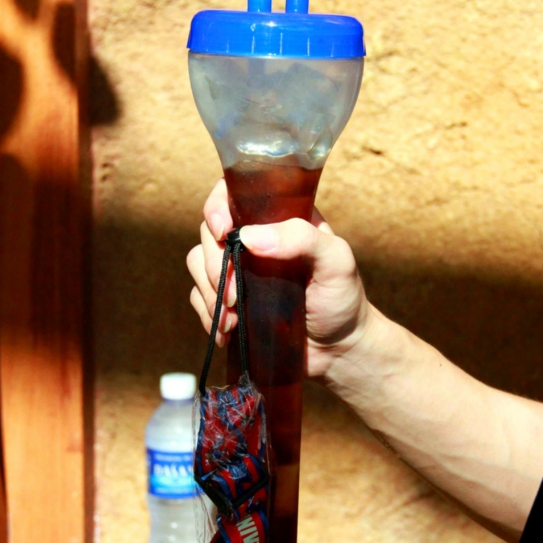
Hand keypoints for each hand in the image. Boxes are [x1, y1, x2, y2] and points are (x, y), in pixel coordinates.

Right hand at [187, 178, 370, 378]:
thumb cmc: (343, 298)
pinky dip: (207, 314)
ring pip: (199, 263)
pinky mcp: (231, 301)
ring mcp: (240, 270)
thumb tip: (248, 236)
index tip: (222, 232)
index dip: (217, 206)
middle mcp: (256, 239)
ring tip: (232, 318)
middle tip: (236, 296)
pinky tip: (227, 331)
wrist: (339, 349)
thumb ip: (301, 239)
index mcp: (279, 219)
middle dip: (215, 264)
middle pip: (209, 232)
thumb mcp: (336, 261)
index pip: (234, 194)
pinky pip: (199, 296)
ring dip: (209, 292)